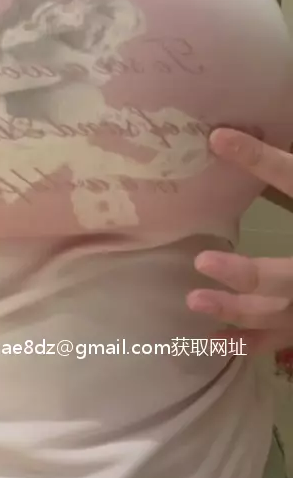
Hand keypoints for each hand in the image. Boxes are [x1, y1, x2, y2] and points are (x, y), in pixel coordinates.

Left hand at [187, 128, 292, 352]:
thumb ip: (279, 169)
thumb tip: (227, 135)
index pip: (291, 177)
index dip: (261, 159)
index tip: (219, 138)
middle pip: (286, 278)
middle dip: (247, 275)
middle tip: (202, 262)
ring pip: (277, 313)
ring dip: (236, 310)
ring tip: (194, 300)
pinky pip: (277, 339)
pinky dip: (247, 342)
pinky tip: (212, 339)